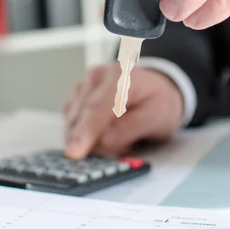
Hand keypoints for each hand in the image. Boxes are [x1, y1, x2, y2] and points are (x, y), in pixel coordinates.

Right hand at [63, 63, 183, 158]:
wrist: (155, 89)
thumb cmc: (158, 102)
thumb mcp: (157, 116)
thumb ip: (130, 129)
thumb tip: (102, 141)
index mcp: (120, 76)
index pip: (97, 107)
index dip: (86, 131)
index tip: (75, 152)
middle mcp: (96, 77)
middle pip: (82, 119)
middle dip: (97, 141)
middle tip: (125, 145)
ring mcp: (82, 86)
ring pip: (74, 124)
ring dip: (93, 138)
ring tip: (120, 131)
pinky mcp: (74, 98)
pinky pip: (71, 125)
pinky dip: (86, 134)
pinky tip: (105, 129)